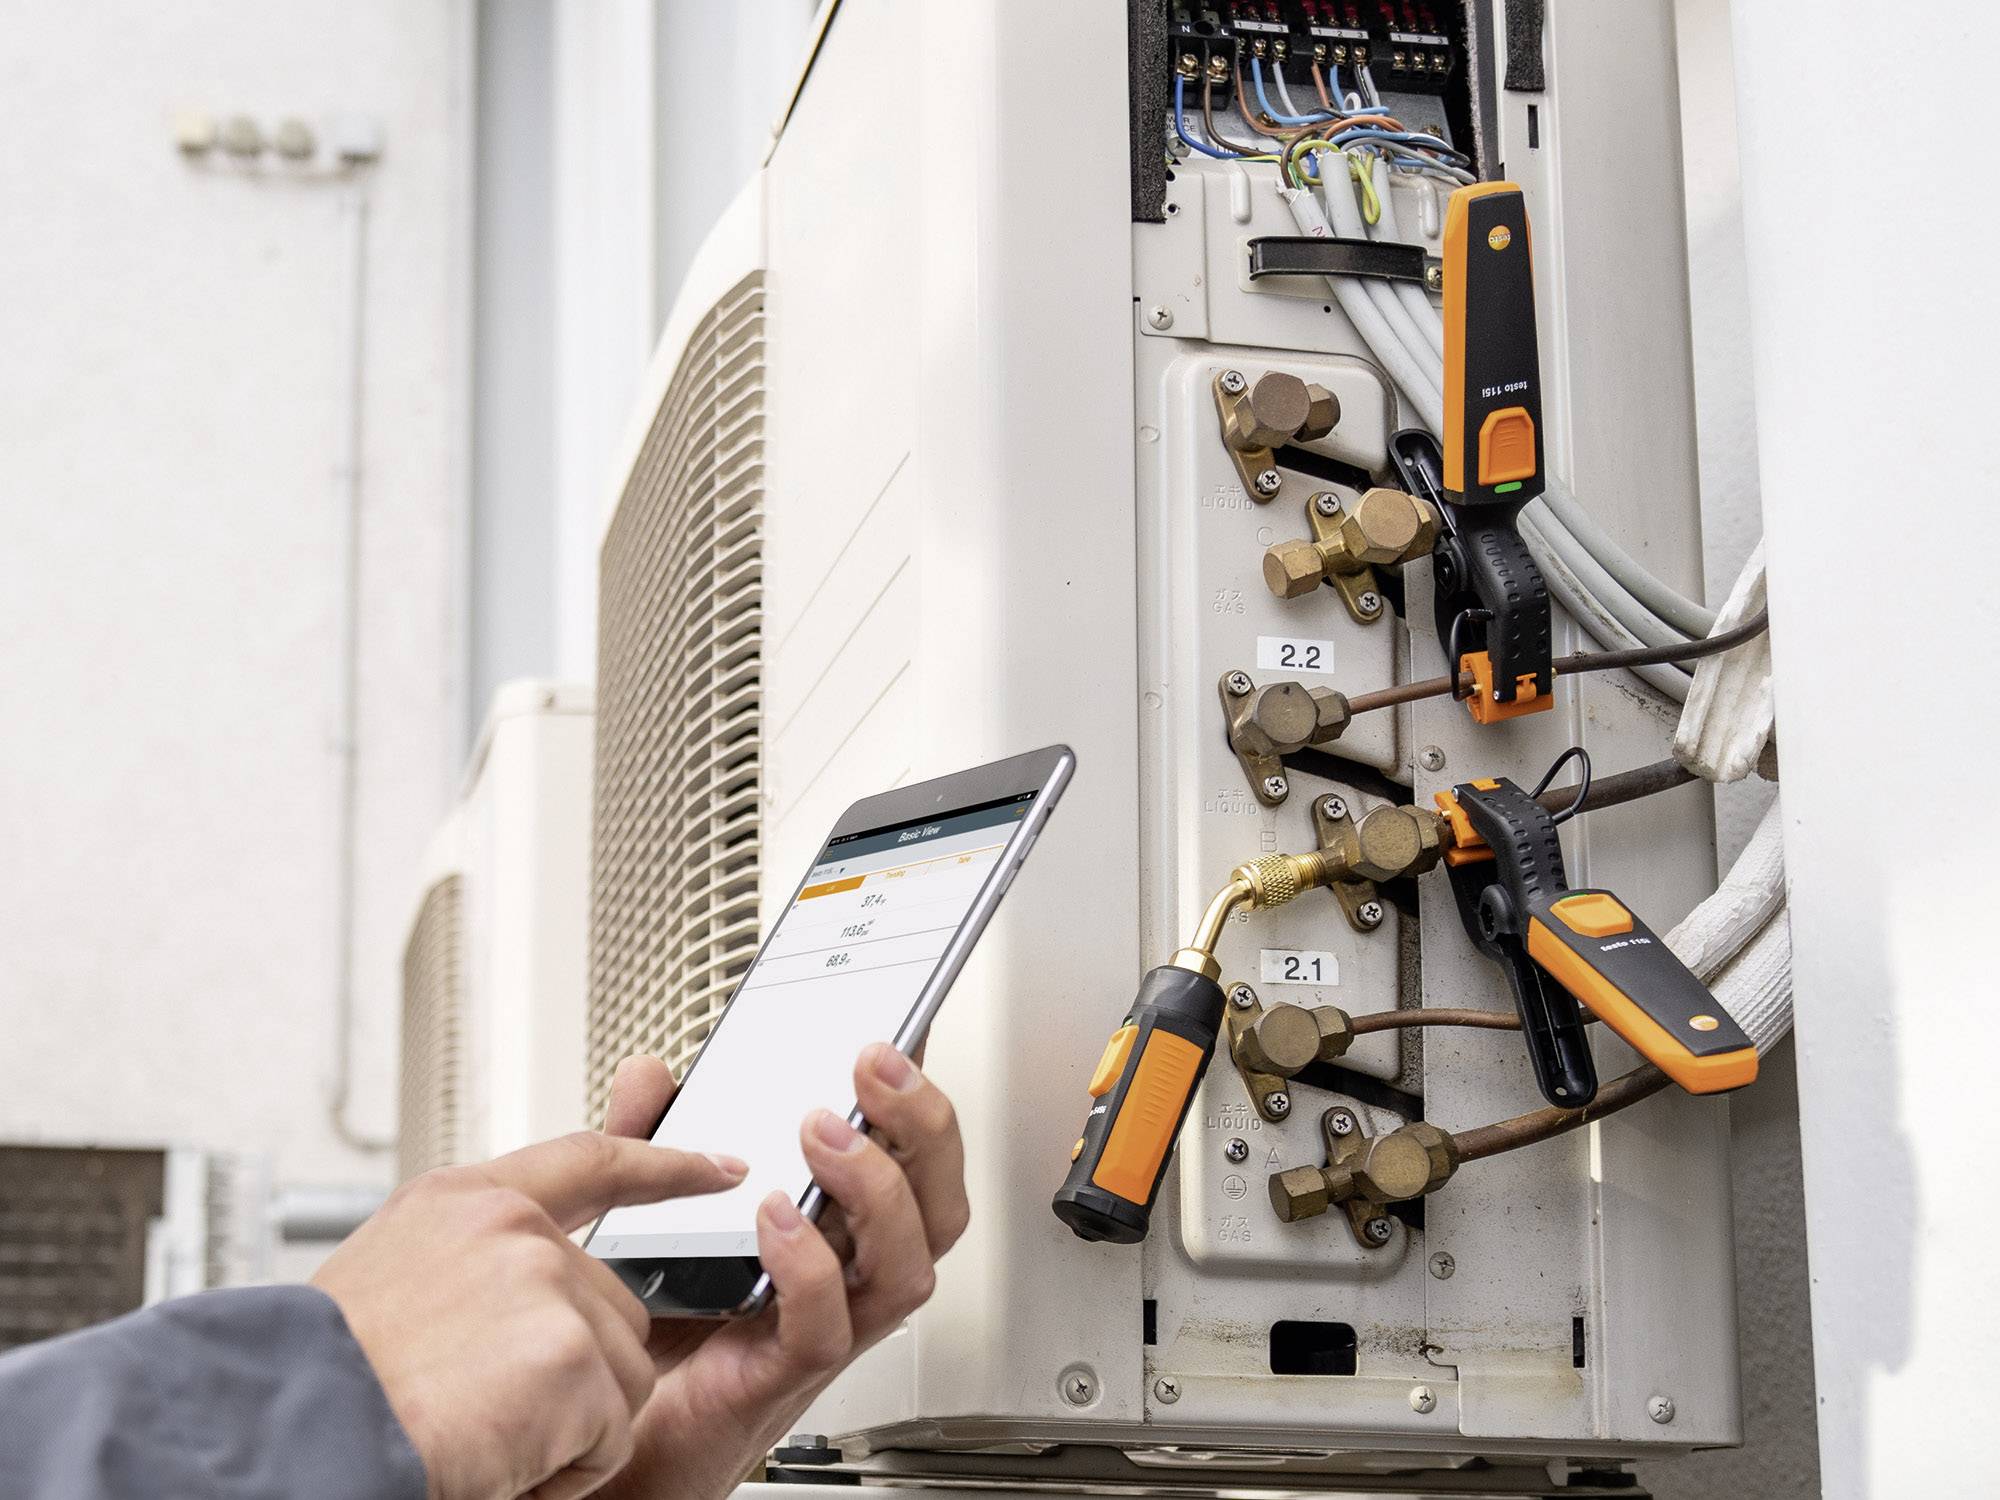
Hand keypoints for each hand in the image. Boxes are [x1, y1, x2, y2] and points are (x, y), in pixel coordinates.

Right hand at [313, 1132, 746, 1499]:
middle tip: (477, 1405)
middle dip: (572, 1377)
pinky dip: (563, 1471)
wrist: (283, 1440)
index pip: (589, 1162)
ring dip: (566, 1427)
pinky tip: (495, 1457)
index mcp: (460, 1203)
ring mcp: (544, 1283)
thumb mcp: (389, 1279)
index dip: (663, 1163)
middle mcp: (510, 1228)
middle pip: (616, 1308)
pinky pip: (611, 1433)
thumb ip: (473, 1261)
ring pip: (622, 1375)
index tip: (718, 1164)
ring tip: (478, 1431)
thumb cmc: (318, 1386)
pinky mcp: (569, 1355)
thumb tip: (546, 1276)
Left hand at [595, 1045, 969, 1499]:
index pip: (906, 1159)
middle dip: (923, 1124)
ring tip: (825, 1133)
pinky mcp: (779, 1376)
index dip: (920, 1100)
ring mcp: (821, 1327)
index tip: (902, 1036)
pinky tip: (774, 1220)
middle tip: (878, 1066)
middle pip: (935, 1203)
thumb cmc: (648, 1338)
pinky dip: (810, 1268)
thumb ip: (647, 1141)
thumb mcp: (645, 1213)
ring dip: (879, 1188)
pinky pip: (826, 1327)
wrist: (608, 1441)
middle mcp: (842, 1277)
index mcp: (827, 1229)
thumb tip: (652, 1076)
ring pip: (908, 1265)